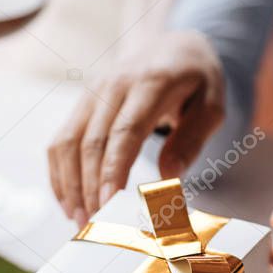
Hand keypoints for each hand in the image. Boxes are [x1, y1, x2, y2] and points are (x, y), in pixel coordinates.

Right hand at [48, 30, 224, 223]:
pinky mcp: (82, 104)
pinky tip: (70, 202)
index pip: (125, 130)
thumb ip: (192, 139)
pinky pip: (61, 141)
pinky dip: (60, 174)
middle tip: (95, 225)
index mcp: (150, 83)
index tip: (108, 204)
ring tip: (80, 220)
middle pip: (92, 142)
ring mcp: (92, 93)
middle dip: (90, 187)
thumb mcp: (212, 104)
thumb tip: (169, 177)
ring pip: (69, 143)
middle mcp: (114, 85)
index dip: (113, 169)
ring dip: (70, 185)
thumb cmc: (196, 81)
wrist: (173, 46)